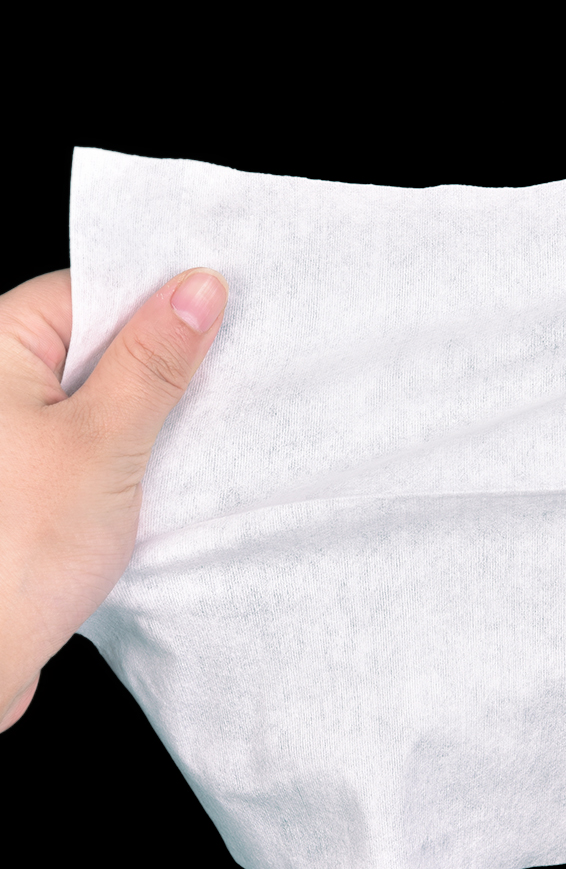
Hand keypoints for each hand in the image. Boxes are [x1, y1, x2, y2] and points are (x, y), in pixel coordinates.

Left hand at [0, 266, 228, 730]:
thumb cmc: (15, 553)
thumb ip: (152, 363)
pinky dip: (132, 449)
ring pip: (101, 394)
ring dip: (150, 413)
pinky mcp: (33, 476)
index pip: (88, 291)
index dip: (156, 300)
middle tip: (217, 383)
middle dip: (161, 363)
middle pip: (96, 342)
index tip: (218, 316)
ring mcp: (15, 434)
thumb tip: (195, 290)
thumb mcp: (103, 443)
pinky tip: (161, 472)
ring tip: (187, 437)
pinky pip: (93, 438)